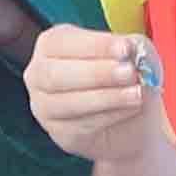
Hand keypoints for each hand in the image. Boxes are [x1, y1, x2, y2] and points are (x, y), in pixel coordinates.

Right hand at [24, 21, 172, 166]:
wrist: (133, 122)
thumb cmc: (128, 79)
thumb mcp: (137, 55)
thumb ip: (134, 47)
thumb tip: (131, 49)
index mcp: (51, 45)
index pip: (62, 42)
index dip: (93, 45)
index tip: (125, 48)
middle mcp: (38, 74)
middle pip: (55, 74)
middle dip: (96, 73)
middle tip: (129, 73)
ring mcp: (44, 107)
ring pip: (66, 103)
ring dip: (106, 97)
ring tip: (137, 94)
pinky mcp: (59, 133)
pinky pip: (78, 127)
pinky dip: (109, 117)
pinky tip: (130, 110)